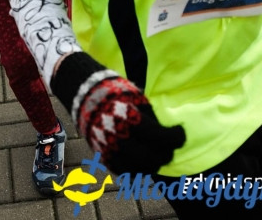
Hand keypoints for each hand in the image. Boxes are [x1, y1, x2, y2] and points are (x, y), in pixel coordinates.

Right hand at [50, 52, 185, 174]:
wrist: (82, 91)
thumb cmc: (113, 91)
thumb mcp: (136, 96)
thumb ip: (151, 117)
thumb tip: (166, 132)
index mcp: (130, 120)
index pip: (161, 138)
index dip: (176, 138)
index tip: (180, 133)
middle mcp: (120, 137)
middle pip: (152, 158)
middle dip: (166, 154)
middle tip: (170, 147)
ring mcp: (109, 148)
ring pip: (138, 169)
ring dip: (152, 164)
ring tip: (156, 154)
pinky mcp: (102, 154)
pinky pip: (122, 171)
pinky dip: (135, 169)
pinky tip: (141, 161)